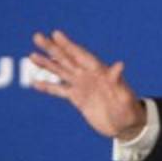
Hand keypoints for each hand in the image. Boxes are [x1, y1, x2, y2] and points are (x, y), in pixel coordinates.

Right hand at [29, 30, 146, 140]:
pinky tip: (35, 82)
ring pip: (61, 71)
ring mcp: (82, 86)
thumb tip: (119, 64)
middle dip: (52, 48)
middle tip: (37, 36)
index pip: (81, 55)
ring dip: (47, 64)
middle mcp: (89, 76)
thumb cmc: (129, 109)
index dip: (69, 45)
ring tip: (32, 55)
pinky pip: (59, 91)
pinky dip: (48, 87)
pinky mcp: (78, 99)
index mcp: (100, 72)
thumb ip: (118, 80)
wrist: (126, 126)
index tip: (56, 34)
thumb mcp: (124, 95)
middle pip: (67, 59)